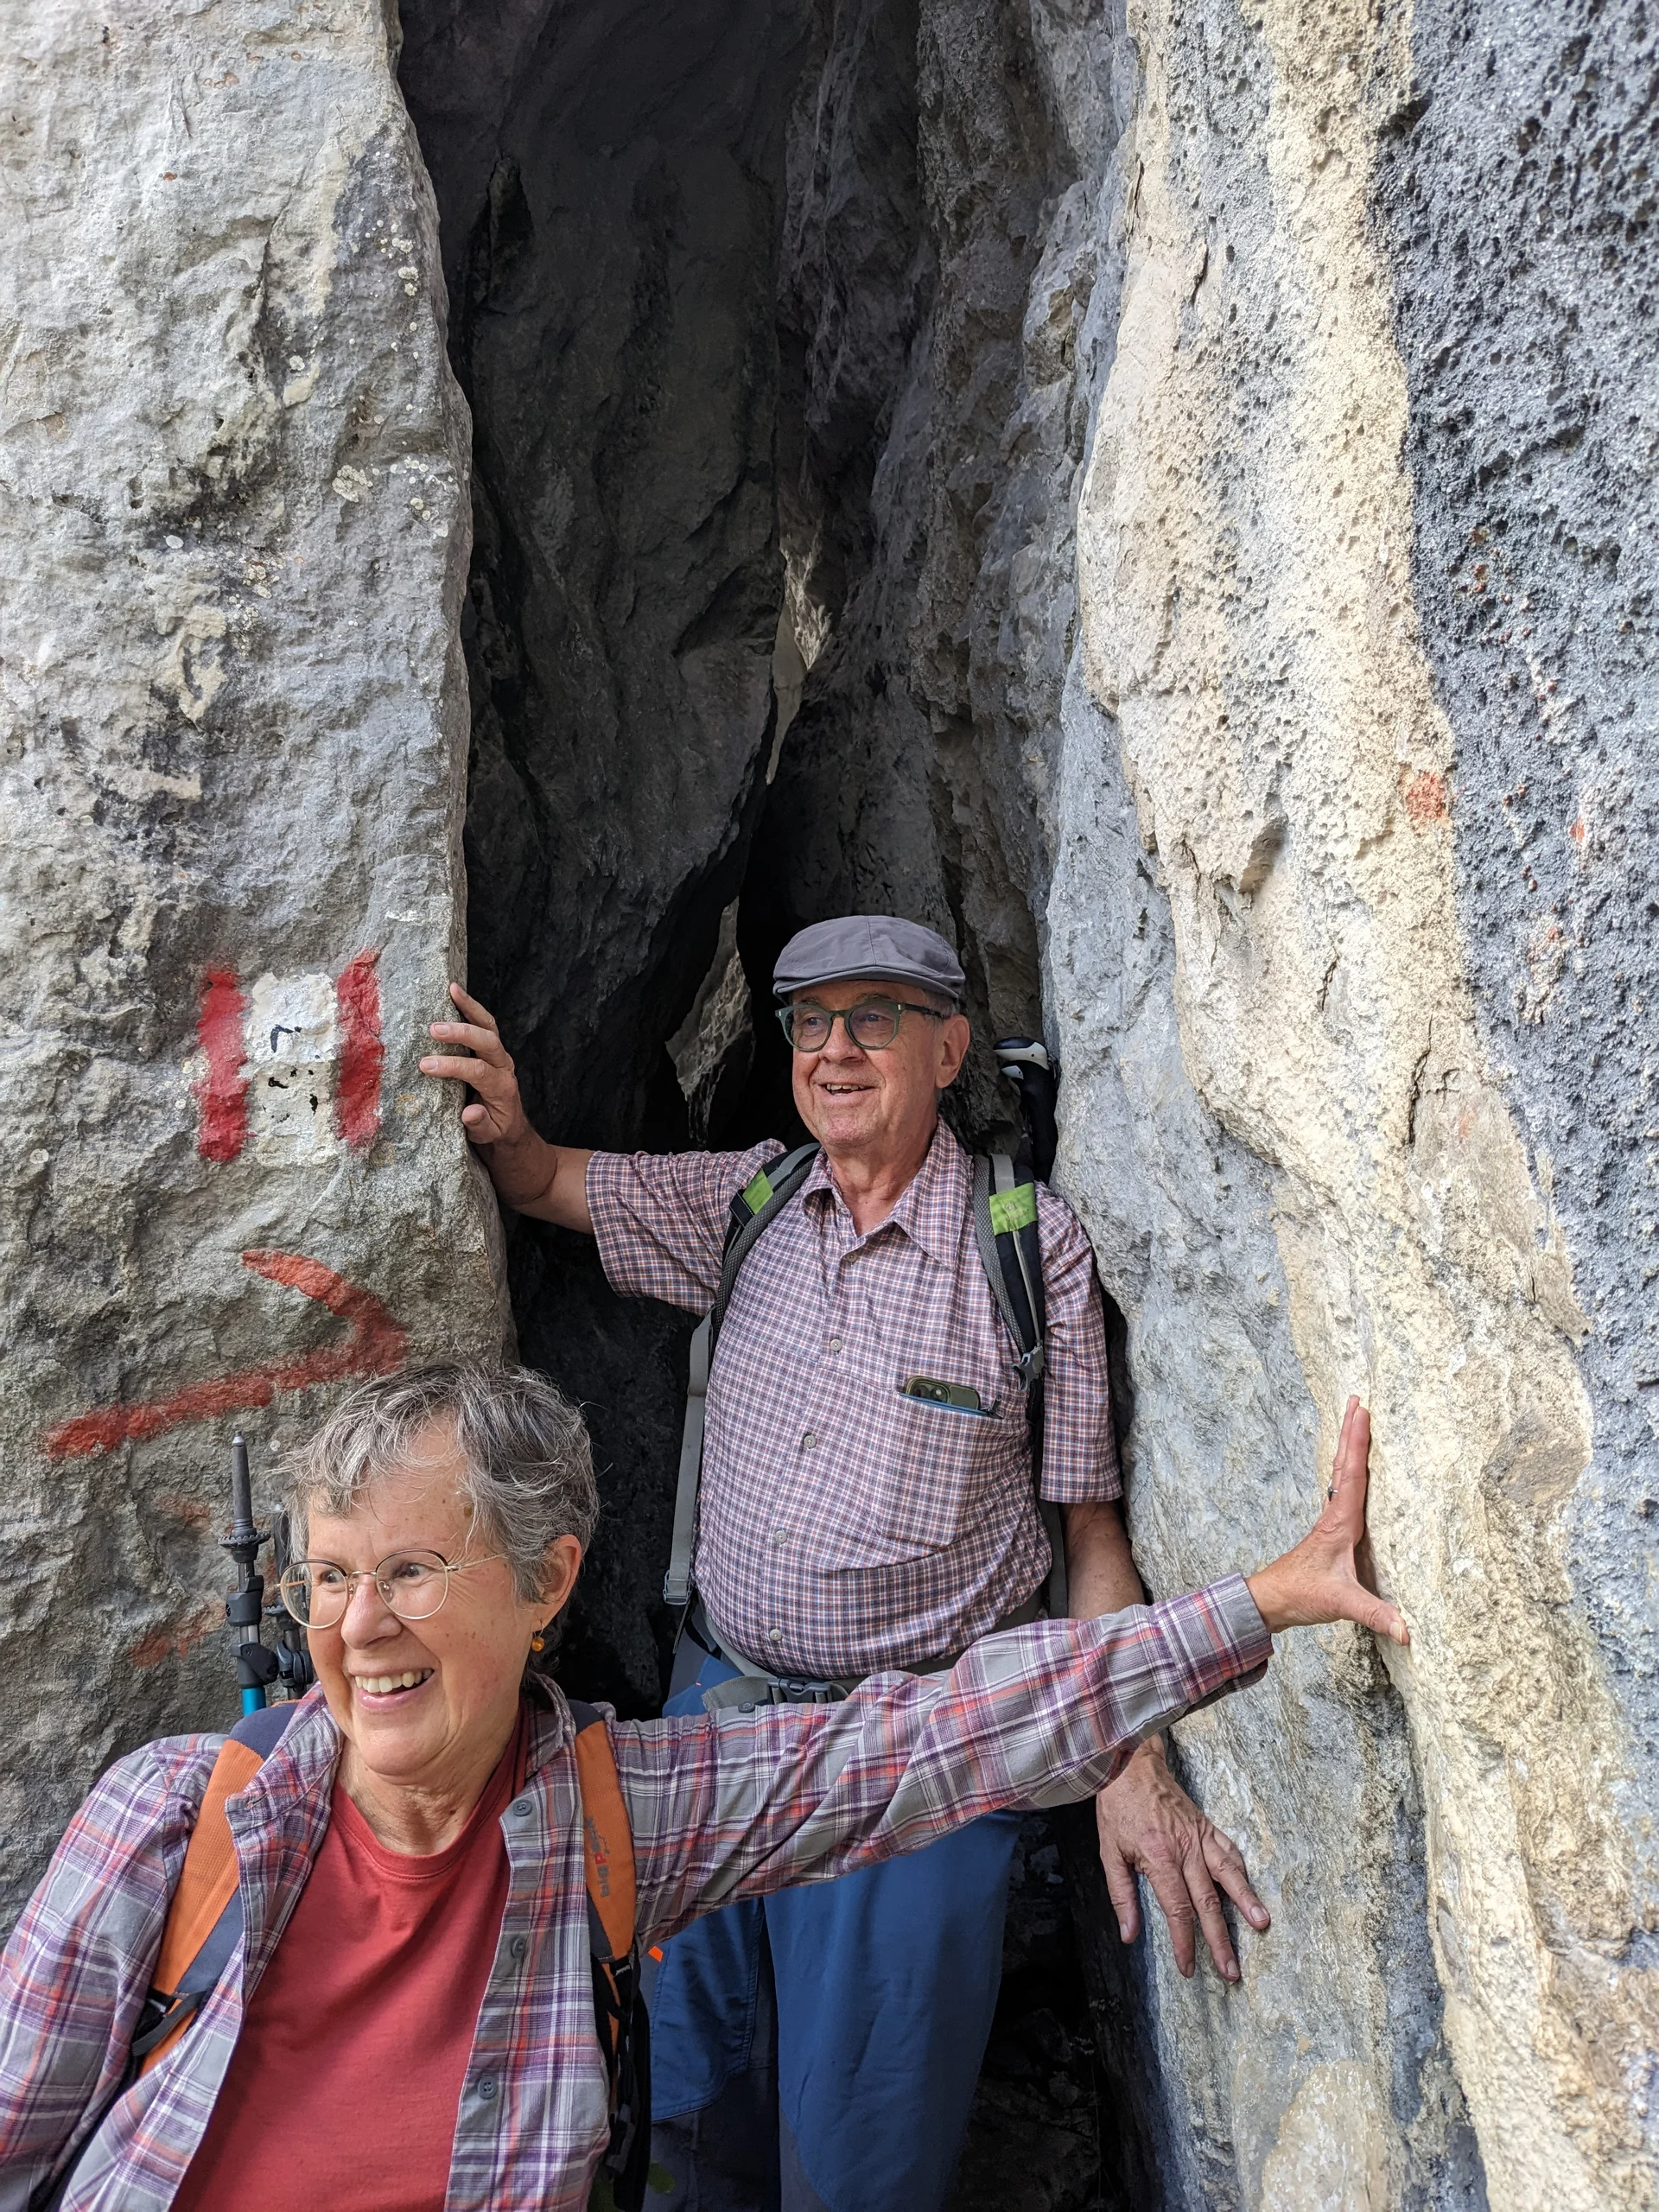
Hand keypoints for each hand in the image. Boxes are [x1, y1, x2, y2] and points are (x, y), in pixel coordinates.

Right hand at [419, 984, 531, 1147]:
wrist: (509, 1124)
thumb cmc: (494, 1129)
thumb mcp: (487, 1135)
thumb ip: (479, 1124)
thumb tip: (470, 1112)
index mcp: (502, 1087)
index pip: (478, 1071)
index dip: (453, 1066)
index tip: (426, 1066)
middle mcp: (504, 1066)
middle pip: (488, 1042)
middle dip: (462, 1033)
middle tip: (434, 1030)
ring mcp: (500, 1054)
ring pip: (489, 1025)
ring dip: (470, 1007)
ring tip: (451, 990)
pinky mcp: (492, 1047)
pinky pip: (484, 1023)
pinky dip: (470, 1006)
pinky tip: (454, 992)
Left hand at [1095, 1739, 1268, 1980]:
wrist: (1130, 1764)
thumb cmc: (1117, 1808)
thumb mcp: (1108, 1852)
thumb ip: (1121, 1895)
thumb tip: (1129, 1935)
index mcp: (1159, 1859)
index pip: (1178, 1910)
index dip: (1185, 1943)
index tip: (1189, 1968)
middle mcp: (1185, 1850)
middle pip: (1208, 1902)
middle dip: (1221, 1939)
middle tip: (1232, 1970)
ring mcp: (1200, 1836)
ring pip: (1228, 1875)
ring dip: (1246, 1903)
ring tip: (1262, 1925)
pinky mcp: (1206, 1825)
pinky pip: (1229, 1850)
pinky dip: (1241, 1871)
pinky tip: (1249, 1889)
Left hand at [1246, 1400, 1407, 1644]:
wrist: (1272, 1600)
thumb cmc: (1301, 1595)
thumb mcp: (1340, 1603)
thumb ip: (1374, 1614)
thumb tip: (1408, 1629)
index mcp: (1339, 1523)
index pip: (1351, 1475)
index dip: (1358, 1443)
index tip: (1362, 1411)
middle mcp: (1334, 1515)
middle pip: (1344, 1464)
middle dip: (1351, 1431)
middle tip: (1357, 1398)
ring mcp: (1331, 1521)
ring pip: (1341, 1474)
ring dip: (1348, 1446)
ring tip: (1355, 1419)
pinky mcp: (1332, 1531)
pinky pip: (1342, 1489)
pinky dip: (1349, 1469)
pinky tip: (1354, 1466)